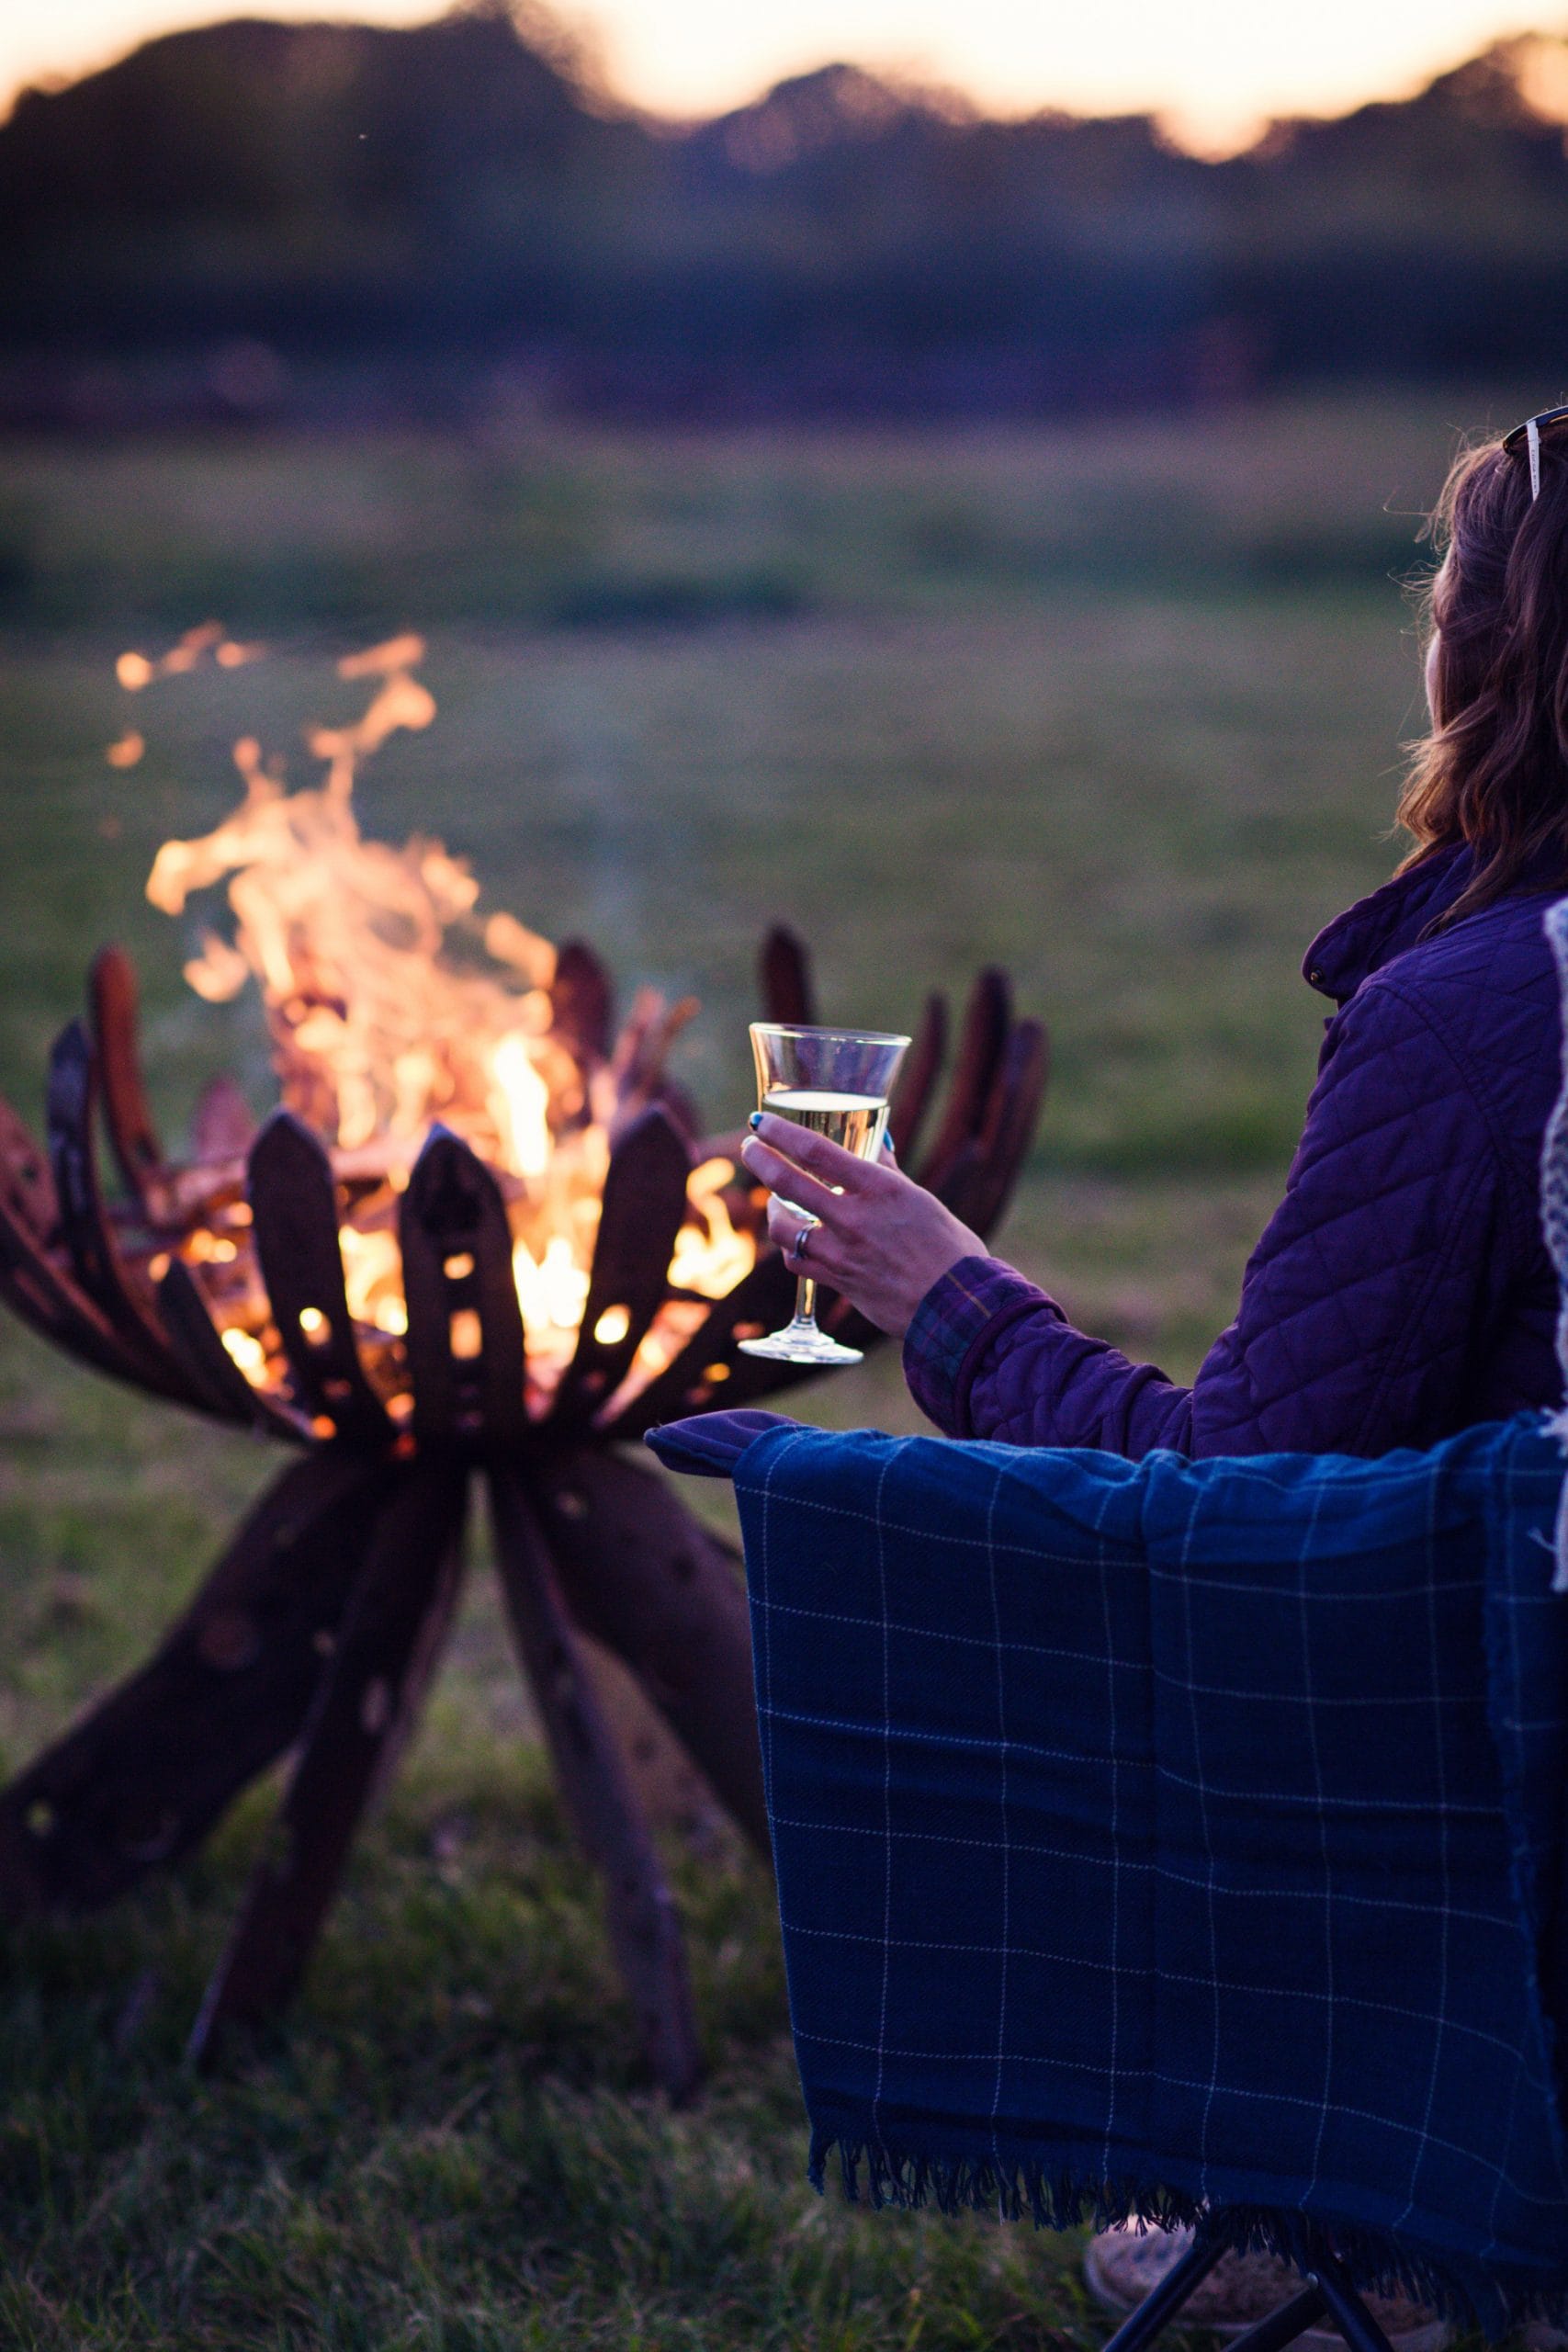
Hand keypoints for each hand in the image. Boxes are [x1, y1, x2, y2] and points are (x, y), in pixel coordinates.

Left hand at [740, 1114, 983, 1337]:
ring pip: (784, 1228)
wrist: (957, 1308)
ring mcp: (842, 1254)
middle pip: (787, 1183)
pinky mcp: (837, 1282)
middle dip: (760, 1160)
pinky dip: (790, 1247)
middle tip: (750, 1148)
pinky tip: (795, 1239)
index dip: (780, 1133)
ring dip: (773, 1210)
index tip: (760, 1122)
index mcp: (879, 1189)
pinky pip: (797, 1261)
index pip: (816, 1151)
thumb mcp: (921, 1199)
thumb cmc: (949, 1250)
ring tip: (775, 1201)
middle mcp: (854, 1218)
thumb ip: (889, 1172)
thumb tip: (877, 1143)